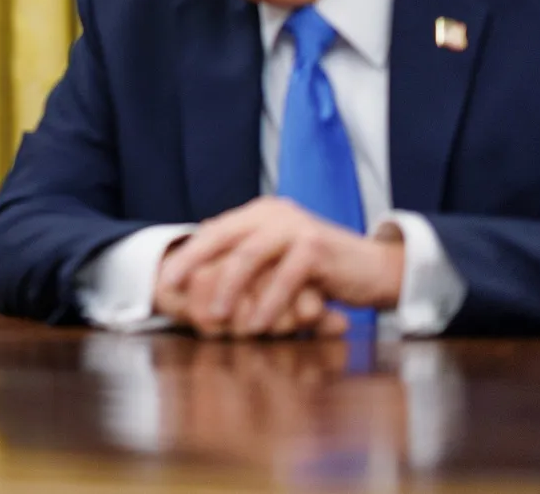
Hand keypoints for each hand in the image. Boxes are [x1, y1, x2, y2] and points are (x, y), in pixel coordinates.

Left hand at [154, 197, 402, 337]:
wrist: (375, 270)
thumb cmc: (321, 271)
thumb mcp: (278, 260)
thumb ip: (247, 259)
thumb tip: (200, 268)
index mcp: (260, 213)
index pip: (214, 230)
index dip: (187, 255)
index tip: (164, 279)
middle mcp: (274, 213)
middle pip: (223, 237)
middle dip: (193, 264)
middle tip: (172, 290)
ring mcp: (296, 227)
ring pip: (249, 256)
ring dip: (229, 289)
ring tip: (215, 317)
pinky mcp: (316, 247)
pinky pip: (284, 277)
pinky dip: (268, 303)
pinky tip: (258, 325)